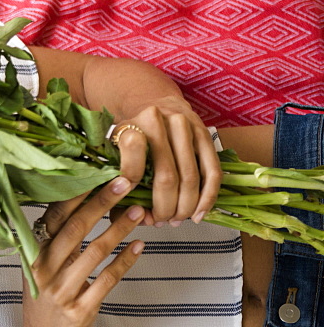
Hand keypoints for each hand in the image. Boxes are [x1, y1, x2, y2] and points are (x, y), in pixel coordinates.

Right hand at [23, 177, 145, 326]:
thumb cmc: (46, 296)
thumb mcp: (38, 266)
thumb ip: (53, 238)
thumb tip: (78, 198)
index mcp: (32, 254)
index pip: (54, 216)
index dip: (75, 194)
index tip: (95, 172)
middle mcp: (44, 270)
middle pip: (75, 229)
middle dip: (101, 203)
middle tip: (123, 182)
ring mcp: (62, 291)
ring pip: (94, 252)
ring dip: (119, 229)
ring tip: (140, 212)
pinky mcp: (81, 309)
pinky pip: (107, 280)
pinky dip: (125, 262)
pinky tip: (139, 247)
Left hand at [112, 96, 220, 225]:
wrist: (153, 105)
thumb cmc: (132, 136)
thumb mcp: (114, 154)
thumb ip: (118, 185)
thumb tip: (137, 217)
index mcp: (130, 127)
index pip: (132, 165)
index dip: (135, 190)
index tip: (138, 209)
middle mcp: (159, 122)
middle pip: (166, 177)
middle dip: (165, 207)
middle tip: (161, 221)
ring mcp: (185, 126)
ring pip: (191, 177)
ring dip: (186, 206)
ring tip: (178, 220)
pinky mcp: (205, 134)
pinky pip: (212, 171)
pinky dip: (208, 197)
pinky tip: (199, 213)